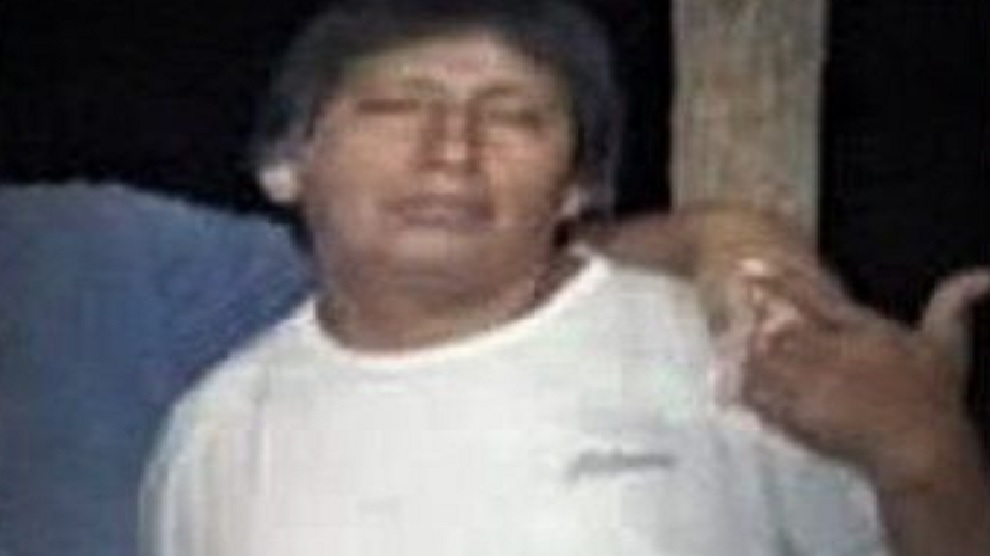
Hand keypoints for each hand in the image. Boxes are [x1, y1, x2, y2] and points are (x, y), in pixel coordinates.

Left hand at [738, 265, 989, 488]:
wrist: (922, 453)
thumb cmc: (935, 400)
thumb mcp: (947, 345)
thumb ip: (955, 302)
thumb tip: (986, 274)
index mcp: (862, 330)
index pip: (812, 297)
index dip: (776, 281)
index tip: (746, 267)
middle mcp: (833, 354)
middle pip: (776, 325)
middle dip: (751, 316)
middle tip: (733, 305)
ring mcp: (814, 386)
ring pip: (763, 360)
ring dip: (744, 350)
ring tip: (730, 342)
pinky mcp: (802, 416)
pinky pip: (761, 397)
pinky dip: (745, 387)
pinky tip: (735, 382)